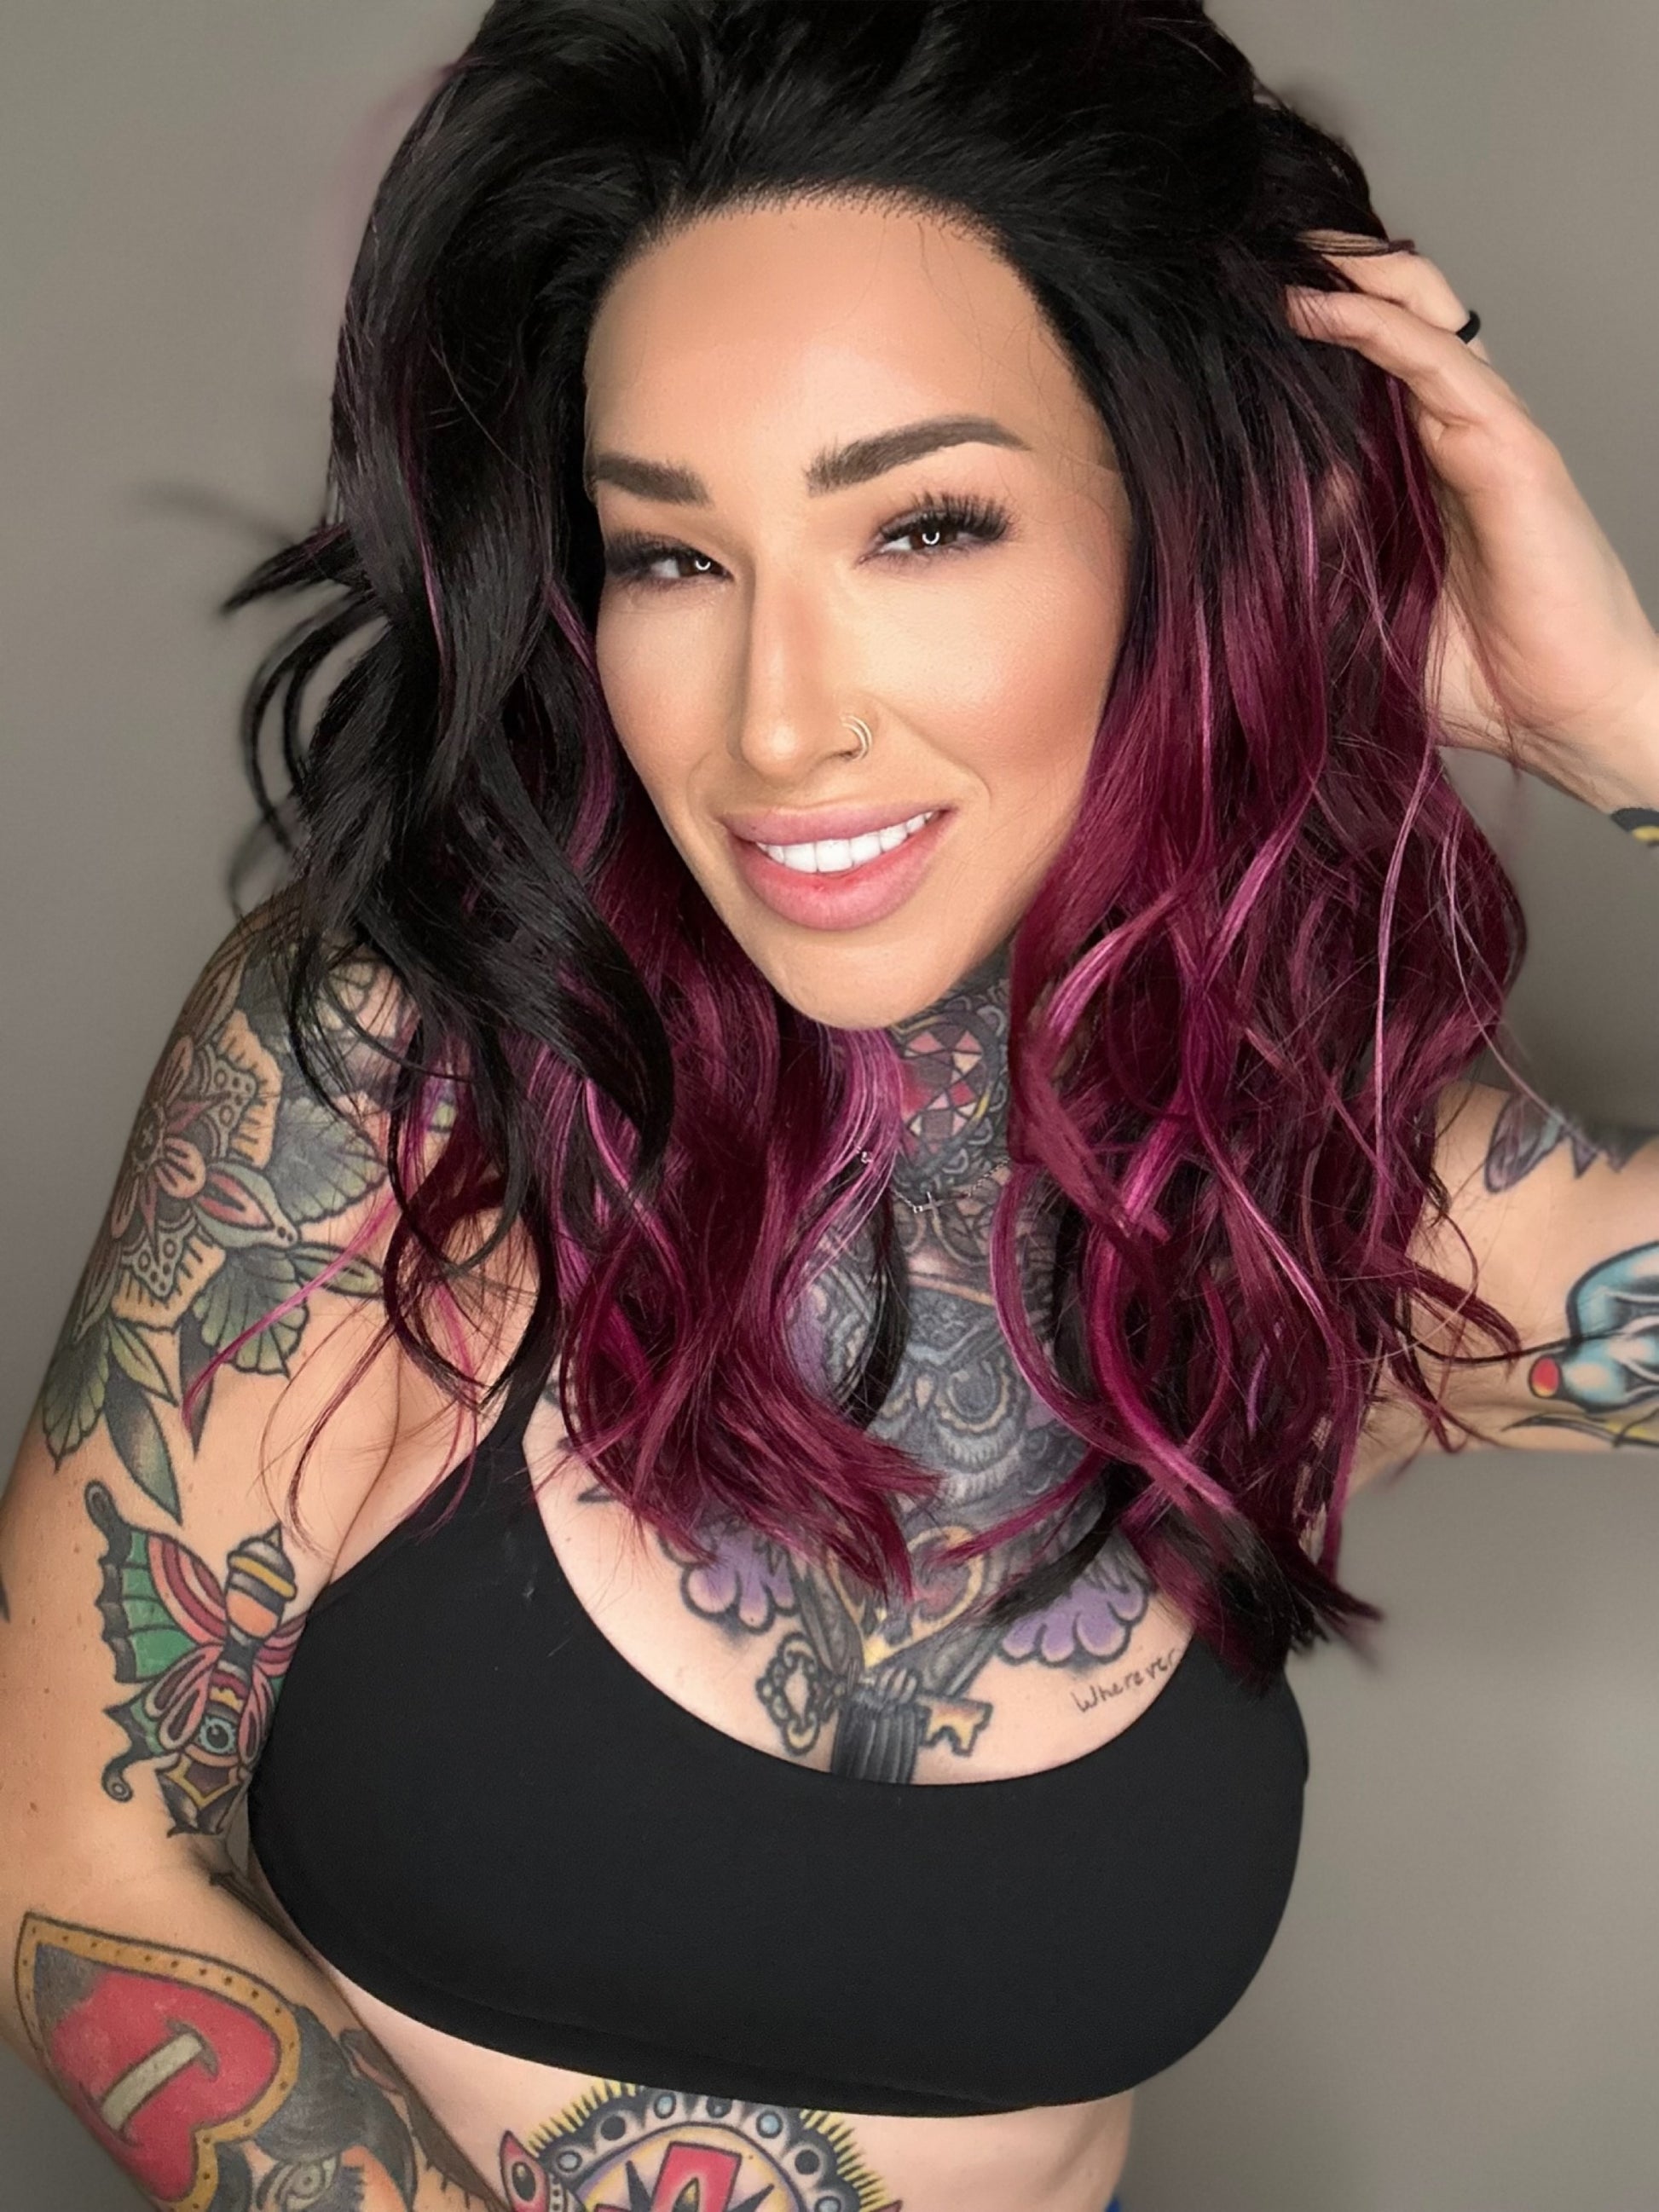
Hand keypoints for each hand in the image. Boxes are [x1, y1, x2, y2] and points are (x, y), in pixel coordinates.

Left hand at [1286, 232, 1658, 808]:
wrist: (1564, 722)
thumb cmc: (1483, 679)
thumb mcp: (1362, 618)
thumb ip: (1320, 567)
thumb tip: (1264, 521)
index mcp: (1431, 469)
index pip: (1375, 365)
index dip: (1320, 325)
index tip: (1242, 310)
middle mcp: (1461, 435)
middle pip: (1402, 315)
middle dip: (1335, 272)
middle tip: (1256, 252)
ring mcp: (1490, 434)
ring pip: (1422, 315)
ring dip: (1352, 274)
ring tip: (1279, 249)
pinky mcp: (1512, 450)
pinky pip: (1439, 362)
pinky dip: (1377, 327)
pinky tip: (1319, 307)